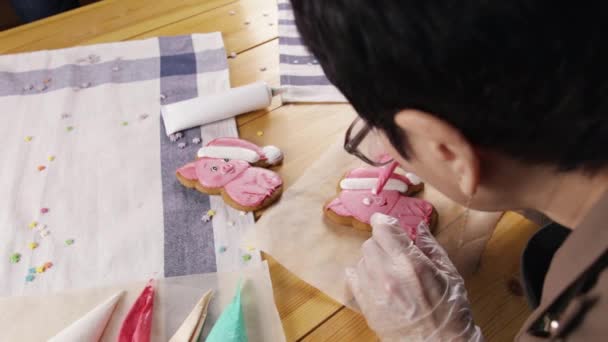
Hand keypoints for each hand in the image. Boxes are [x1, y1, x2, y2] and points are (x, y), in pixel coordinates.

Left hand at [346, 213, 482, 340]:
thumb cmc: (450, 313)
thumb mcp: (450, 275)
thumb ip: (431, 247)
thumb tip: (420, 227)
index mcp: (411, 262)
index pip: (384, 228)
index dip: (384, 221)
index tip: (385, 222)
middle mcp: (388, 274)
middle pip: (370, 243)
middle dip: (382, 243)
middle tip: (395, 252)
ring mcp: (374, 291)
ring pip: (361, 260)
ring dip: (373, 259)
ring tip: (389, 270)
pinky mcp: (366, 306)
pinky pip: (353, 278)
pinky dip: (361, 273)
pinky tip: (374, 278)